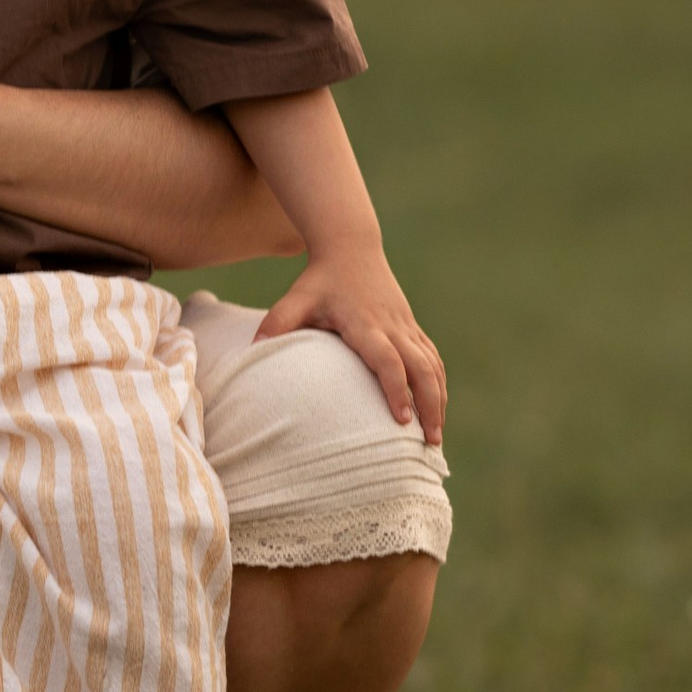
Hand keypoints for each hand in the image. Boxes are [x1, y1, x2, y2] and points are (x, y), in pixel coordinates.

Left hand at [253, 237, 447, 439]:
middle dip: (429, 406)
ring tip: (435, 438)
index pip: (387, 360)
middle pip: (421, 369)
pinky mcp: (411, 327)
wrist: (350, 247)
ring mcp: (405, 327)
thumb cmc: (320, 279)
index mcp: (365, 324)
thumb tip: (253, 347)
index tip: (401, 420)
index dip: (396, 389)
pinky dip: (439, 384)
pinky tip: (437, 407)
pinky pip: (433, 358)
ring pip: (432, 366)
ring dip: (438, 400)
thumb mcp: (297, 298)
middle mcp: (391, 327)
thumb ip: (277, 321)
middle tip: (430, 443)